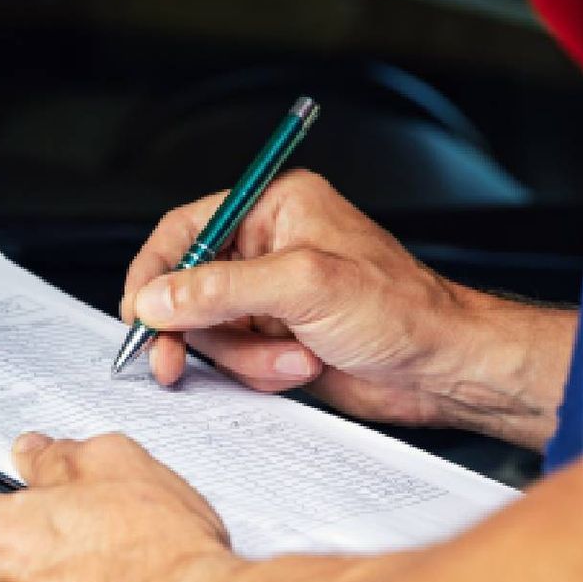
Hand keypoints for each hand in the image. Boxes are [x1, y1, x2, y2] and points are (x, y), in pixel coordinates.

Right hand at [120, 171, 567, 445]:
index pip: (186, 229)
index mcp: (275, 209)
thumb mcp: (305, 287)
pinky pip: (233, 359)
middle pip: (188, 288)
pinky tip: (301, 368)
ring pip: (209, 331)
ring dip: (243, 357)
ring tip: (294, 359)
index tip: (139, 313)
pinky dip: (258, 372)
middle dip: (194, 330)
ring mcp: (271, 297)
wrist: (443, 370)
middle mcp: (269, 248)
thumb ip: (222, 289)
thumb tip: (157, 298)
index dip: (155, 273)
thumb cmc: (402, 311)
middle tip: (172, 361)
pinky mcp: (276, 338)